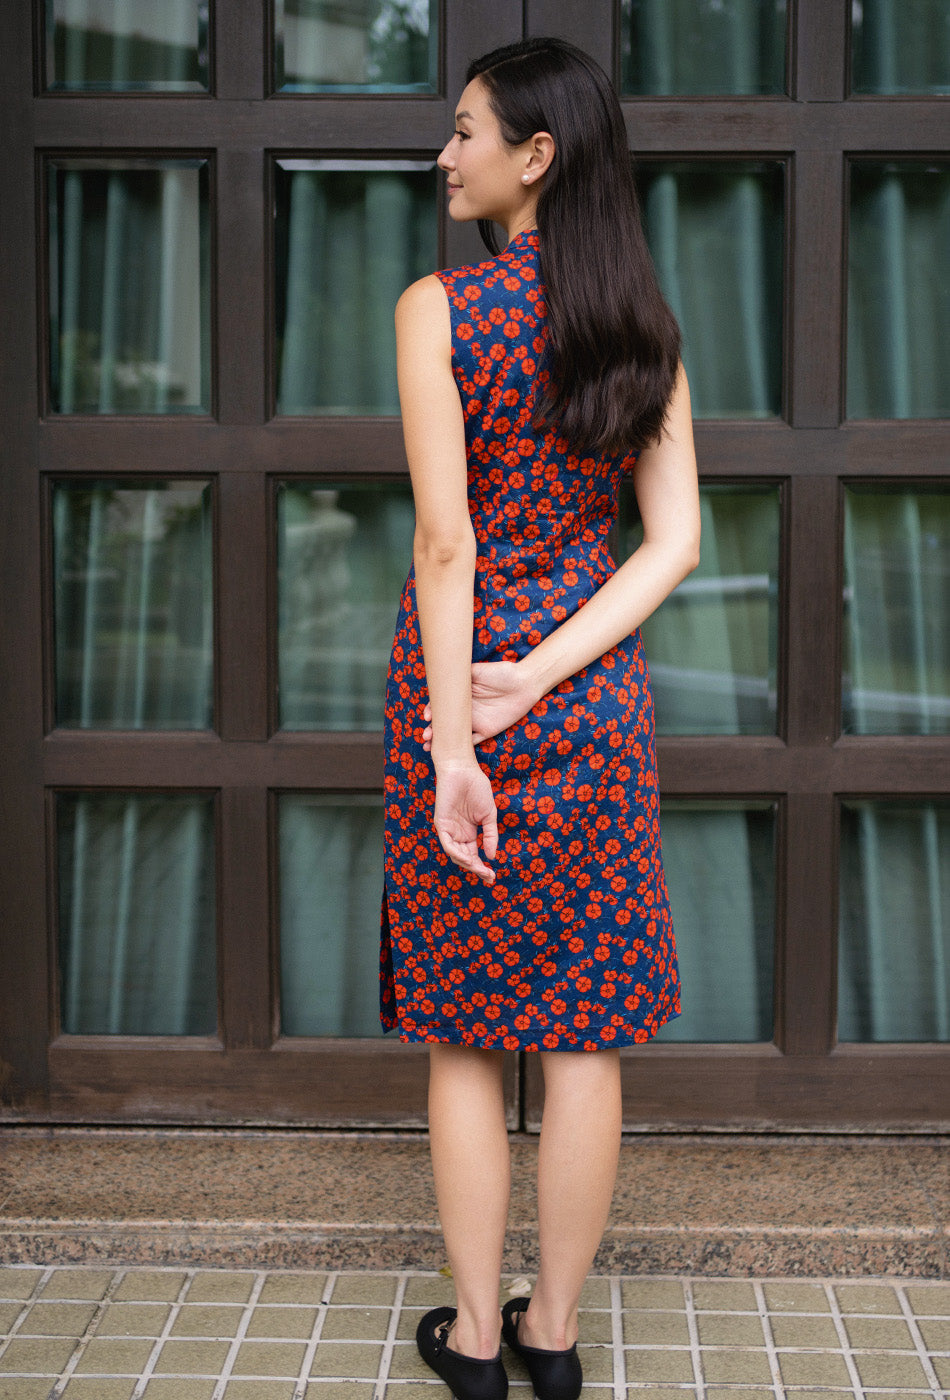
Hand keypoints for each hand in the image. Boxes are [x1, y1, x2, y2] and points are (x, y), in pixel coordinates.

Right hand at [422, 661, 539, 749]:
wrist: (524, 683)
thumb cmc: (501, 673)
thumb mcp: (477, 670)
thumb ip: (461, 675)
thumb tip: (442, 677)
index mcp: (463, 696)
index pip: (443, 706)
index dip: (433, 711)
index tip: (427, 715)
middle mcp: (467, 710)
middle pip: (446, 722)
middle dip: (433, 729)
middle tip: (426, 736)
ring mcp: (476, 721)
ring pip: (455, 734)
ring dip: (443, 741)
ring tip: (431, 746)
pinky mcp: (487, 731)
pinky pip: (472, 742)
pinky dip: (461, 747)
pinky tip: (451, 750)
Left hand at [432, 760, 497, 884]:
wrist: (464, 770)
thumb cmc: (476, 788)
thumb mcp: (488, 816)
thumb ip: (490, 836)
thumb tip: (492, 856)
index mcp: (468, 832)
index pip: (473, 855)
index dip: (482, 867)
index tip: (493, 876)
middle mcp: (457, 833)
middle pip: (465, 858)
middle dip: (476, 869)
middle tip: (488, 877)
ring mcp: (449, 829)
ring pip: (455, 854)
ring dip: (468, 864)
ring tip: (481, 870)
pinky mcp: (441, 823)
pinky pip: (447, 843)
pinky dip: (456, 853)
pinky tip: (468, 859)